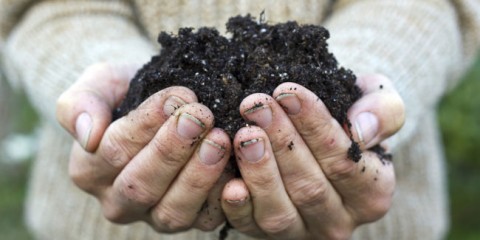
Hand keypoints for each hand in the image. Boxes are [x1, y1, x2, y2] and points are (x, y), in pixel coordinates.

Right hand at [56, 63, 231, 231]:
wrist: (161, 104)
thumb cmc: (128, 92)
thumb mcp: (98, 84)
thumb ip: (80, 104)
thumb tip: (87, 134)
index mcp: (89, 170)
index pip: (113, 152)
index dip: (145, 125)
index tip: (176, 97)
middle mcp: (119, 201)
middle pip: (141, 186)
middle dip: (173, 151)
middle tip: (200, 117)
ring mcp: (155, 215)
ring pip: (172, 211)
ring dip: (198, 176)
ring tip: (220, 140)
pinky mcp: (190, 218)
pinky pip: (205, 218)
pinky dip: (222, 196)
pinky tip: (236, 167)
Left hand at [221, 74, 404, 238]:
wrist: (321, 137)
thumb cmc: (347, 118)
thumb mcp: (377, 103)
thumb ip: (384, 111)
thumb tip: (362, 130)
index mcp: (372, 192)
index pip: (344, 161)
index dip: (315, 126)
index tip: (289, 93)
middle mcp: (339, 221)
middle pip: (309, 187)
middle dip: (281, 142)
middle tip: (256, 106)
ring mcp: (301, 232)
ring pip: (279, 212)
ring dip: (259, 171)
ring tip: (244, 133)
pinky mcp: (266, 235)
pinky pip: (250, 227)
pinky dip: (238, 207)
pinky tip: (229, 181)